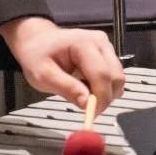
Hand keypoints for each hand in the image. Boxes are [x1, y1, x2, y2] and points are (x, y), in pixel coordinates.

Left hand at [0, 16, 124, 112]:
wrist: (37, 40)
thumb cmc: (37, 55)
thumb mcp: (43, 75)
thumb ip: (66, 88)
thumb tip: (87, 104)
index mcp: (84, 44)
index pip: (102, 75)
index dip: (100, 98)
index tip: (90, 115)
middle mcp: (100, 43)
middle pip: (116, 77)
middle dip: (105, 98)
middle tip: (87, 110)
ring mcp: (106, 47)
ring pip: (118, 78)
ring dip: (105, 93)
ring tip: (83, 94)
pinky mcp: (107, 53)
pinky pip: (114, 76)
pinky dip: (104, 87)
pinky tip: (87, 86)